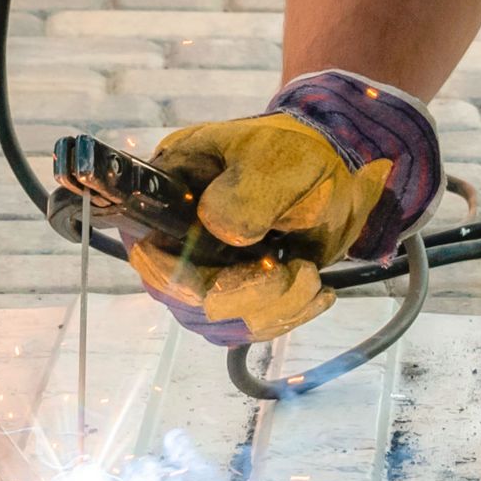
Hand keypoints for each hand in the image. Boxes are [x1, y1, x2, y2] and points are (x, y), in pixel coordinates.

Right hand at [122, 70, 439, 345]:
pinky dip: (284, 316)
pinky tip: (316, 292)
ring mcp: (201, 270)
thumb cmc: (293, 154)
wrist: (331, 169)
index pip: (148, 250)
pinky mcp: (231, 292)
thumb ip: (247, 192)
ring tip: (311, 275)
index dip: (182, 277)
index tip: (233, 279)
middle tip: (301, 271)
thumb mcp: (275, 160)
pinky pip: (244, 326)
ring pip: (218, 321)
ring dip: (274, 308)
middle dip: (248, 296)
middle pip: (185, 298)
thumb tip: (218, 227)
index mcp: (169, 193)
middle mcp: (174, 239)